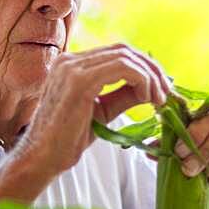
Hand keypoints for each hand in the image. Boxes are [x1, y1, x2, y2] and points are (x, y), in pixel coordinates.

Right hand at [18, 43, 170, 177]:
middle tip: (166, 93)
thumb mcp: (103, 112)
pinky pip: (122, 69)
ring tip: (158, 100)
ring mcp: (72, 68)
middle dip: (151, 69)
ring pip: (126, 57)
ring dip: (150, 77)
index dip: (144, 67)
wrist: (42, 157)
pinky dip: (141, 81)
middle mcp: (70, 60)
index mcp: (72, 65)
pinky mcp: (79, 80)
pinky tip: (146, 99)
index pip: (117, 53)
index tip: (160, 89)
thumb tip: (151, 86)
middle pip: (124, 50)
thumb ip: (123, 95)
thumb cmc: (67, 140)